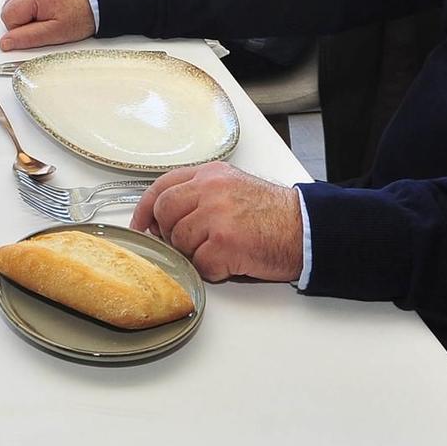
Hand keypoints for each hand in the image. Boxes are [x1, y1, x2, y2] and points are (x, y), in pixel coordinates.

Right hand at [0, 0, 95, 50]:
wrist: (94, 4)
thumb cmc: (79, 16)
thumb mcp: (54, 33)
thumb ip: (27, 38)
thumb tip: (5, 42)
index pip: (8, 17)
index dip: (20, 30)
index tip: (38, 30)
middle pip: (8, 11)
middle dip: (22, 23)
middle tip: (43, 25)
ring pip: (14, 7)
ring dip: (26, 17)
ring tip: (46, 18)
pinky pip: (22, 2)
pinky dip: (30, 11)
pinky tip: (45, 13)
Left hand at [131, 163, 302, 282]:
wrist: (306, 229)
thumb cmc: (273, 215)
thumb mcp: (234, 187)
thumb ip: (200, 194)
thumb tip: (164, 215)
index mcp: (211, 175)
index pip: (162, 186)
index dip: (145, 208)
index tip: (140, 224)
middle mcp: (210, 190)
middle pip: (164, 213)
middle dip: (169, 233)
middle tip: (187, 244)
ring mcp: (216, 216)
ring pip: (178, 241)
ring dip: (194, 253)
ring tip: (219, 251)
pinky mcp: (224, 243)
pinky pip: (199, 263)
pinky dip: (212, 270)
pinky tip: (230, 262)